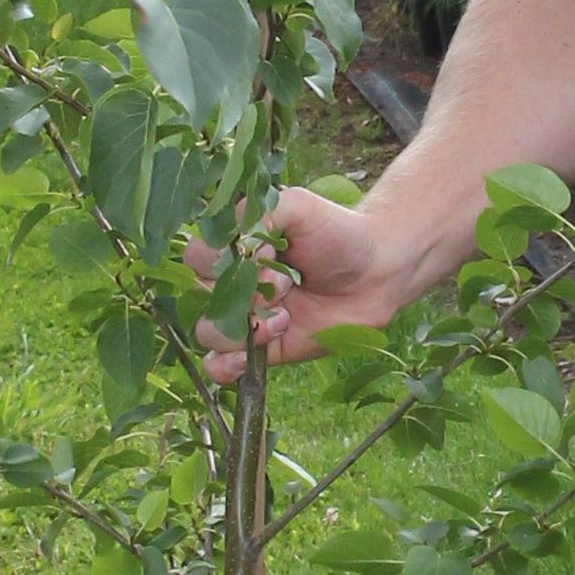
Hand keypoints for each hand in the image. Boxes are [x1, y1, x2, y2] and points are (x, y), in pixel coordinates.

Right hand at [195, 182, 445, 379]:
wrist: (376, 274)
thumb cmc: (336, 233)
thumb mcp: (297, 207)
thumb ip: (259, 214)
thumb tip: (235, 245)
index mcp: (234, 247)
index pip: (197, 257)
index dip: (226, 260)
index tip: (265, 252)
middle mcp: (232, 283)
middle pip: (200, 298)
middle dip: (243, 294)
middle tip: (285, 284)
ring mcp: (244, 318)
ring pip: (207, 333)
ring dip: (242, 328)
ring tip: (284, 317)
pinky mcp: (260, 350)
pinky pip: (219, 367)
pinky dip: (226, 365)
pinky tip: (252, 354)